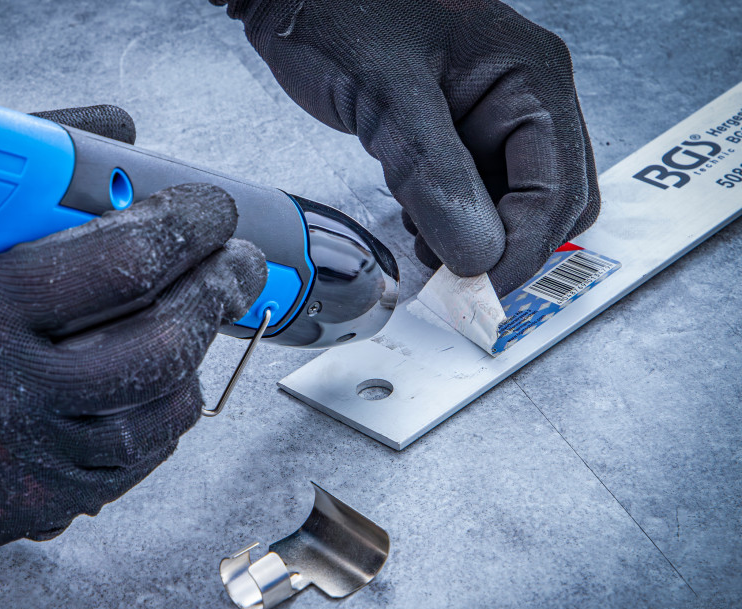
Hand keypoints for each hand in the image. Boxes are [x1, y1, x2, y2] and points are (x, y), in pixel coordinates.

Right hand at [0, 104, 265, 605]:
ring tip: (202, 316)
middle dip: (218, 291)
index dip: (186, 227)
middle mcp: (12, 391)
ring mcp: (36, 457)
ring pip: (164, 407)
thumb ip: (25, 182)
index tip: (210, 209)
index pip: (121, 261)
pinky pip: (143, 456)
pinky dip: (168, 410)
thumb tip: (119, 133)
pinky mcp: (49, 501)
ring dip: (200, 353)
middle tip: (237, 263)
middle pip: (160, 341)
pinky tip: (164, 378)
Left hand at [215, 0, 599, 295]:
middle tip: (459, 283)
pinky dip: (452, 220)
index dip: (522, 250)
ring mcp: (490, 114)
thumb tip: (477, 255)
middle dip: (509, 246)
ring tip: (428, 247)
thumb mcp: (389, 95)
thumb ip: (435, 177)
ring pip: (512, 203)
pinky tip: (418, 224)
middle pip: (552, 200)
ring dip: (478, 238)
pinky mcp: (454, 131)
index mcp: (531, 75)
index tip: (477, 292)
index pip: (558, 187)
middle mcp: (523, 95)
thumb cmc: (338, 9)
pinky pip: (473, 192)